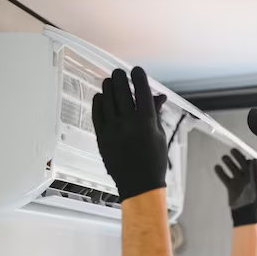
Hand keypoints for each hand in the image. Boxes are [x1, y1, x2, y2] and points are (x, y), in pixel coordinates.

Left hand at [92, 67, 167, 200]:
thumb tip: (158, 96)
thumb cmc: (153, 161)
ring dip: (108, 86)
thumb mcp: (160, 135)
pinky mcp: (101, 137)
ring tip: (110, 82)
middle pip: (121, 89)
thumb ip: (155, 113)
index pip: (142, 89)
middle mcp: (128, 123)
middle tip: (120, 73)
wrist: (139, 185)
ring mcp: (113, 129)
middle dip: (120, 77)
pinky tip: (101, 97)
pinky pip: (97, 112)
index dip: (138, 76)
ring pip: (107, 98)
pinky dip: (99, 101)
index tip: (136, 71)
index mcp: (146, 121)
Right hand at [215, 149, 256, 226]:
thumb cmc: (254, 203)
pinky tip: (217, 167)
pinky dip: (221, 172)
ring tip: (223, 158)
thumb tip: (253, 159)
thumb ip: (255, 172)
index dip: (248, 155)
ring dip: (228, 163)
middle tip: (231, 150)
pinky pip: (225, 177)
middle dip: (237, 156)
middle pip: (242, 164)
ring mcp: (239, 182)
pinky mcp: (232, 187)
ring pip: (233, 169)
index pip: (253, 163)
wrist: (245, 216)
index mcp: (256, 177)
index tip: (243, 148)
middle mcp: (248, 178)